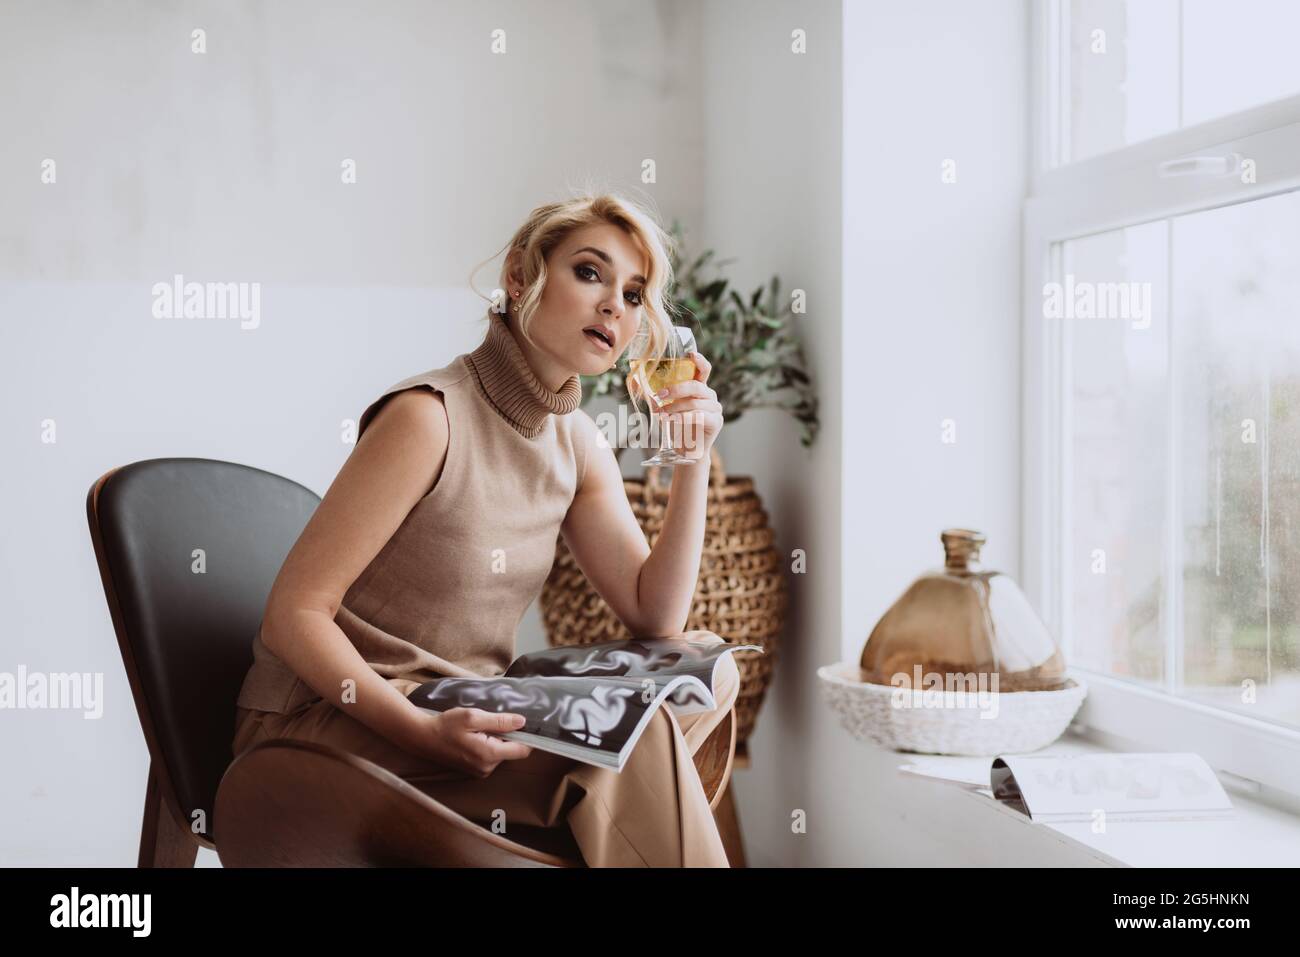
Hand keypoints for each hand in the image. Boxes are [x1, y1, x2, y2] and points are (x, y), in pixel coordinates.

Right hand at [398, 707, 532, 777]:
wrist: (423, 738)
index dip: (528, 737)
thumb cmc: (446, 726)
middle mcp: (487, 767)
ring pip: (501, 753)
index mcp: (489, 754)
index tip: (526, 723)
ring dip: (497, 740)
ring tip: (480, 728)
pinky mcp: (475, 770)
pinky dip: (489, 745)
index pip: (522, 750)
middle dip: (509, 736)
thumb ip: (500, 721)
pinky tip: (475, 736)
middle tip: (494, 720)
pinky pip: (491, 757)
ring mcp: (480, 771)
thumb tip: (522, 722)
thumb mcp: (473, 717)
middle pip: (512, 751)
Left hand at [654, 351, 722, 460]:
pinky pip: (699, 416)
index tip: (690, 354)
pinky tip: (672, 422)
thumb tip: (635, 383)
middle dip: (675, 390)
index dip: (699, 360)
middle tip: (660, 396)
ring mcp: (715, 408)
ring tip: (661, 415)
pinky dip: (683, 418)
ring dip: (675, 408)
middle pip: (695, 386)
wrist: (686, 451)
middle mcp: (710, 395)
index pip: (703, 369)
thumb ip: (656, 397)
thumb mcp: (665, 409)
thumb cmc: (676, 427)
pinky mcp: (716, 422)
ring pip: (694, 402)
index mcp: (700, 388)